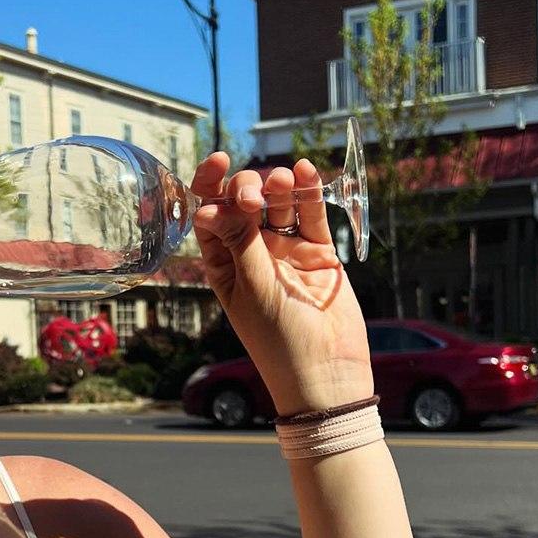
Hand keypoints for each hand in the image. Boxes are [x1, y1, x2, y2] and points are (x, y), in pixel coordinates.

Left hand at [190, 154, 372, 416]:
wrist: (326, 374)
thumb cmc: (279, 342)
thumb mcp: (253, 289)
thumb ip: (241, 243)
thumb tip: (213, 204)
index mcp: (223, 266)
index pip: (211, 216)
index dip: (210, 186)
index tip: (218, 163)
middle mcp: (252, 256)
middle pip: (244, 205)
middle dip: (246, 189)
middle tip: (256, 197)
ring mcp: (285, 253)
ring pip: (278, 206)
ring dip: (277, 187)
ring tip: (282, 179)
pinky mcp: (318, 255)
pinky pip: (311, 217)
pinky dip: (309, 194)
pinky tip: (306, 172)